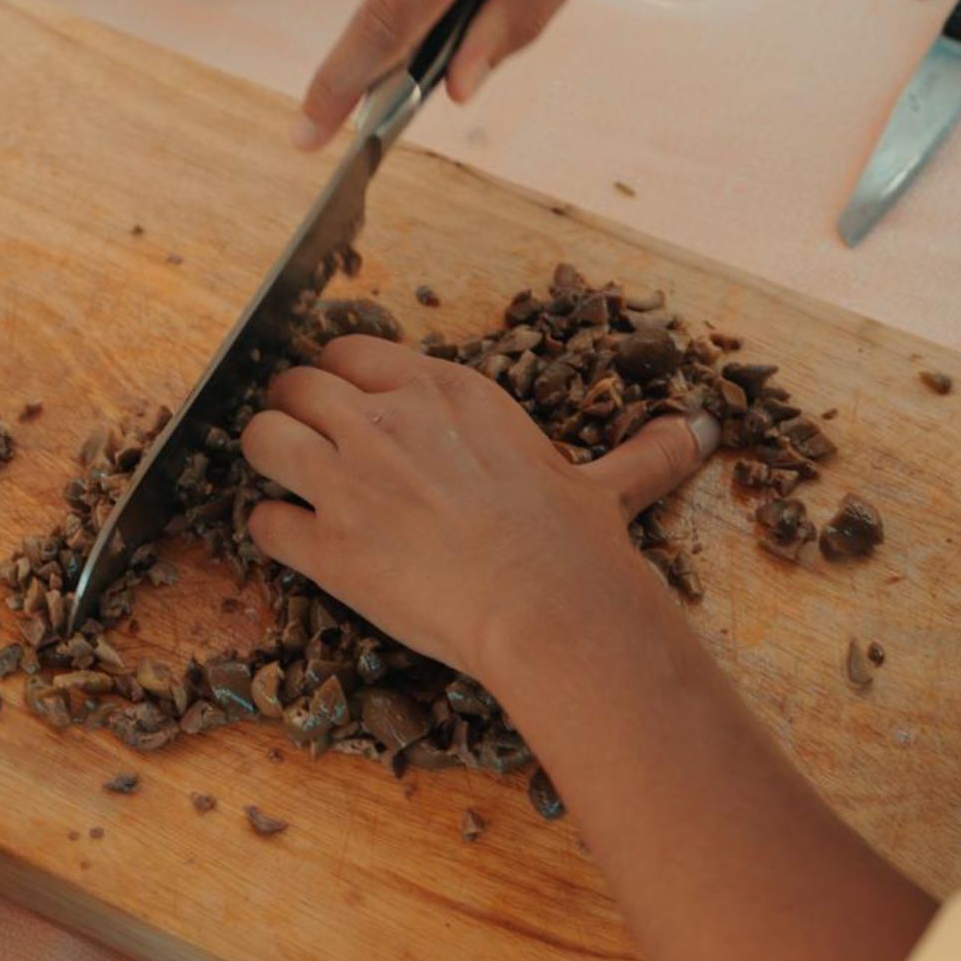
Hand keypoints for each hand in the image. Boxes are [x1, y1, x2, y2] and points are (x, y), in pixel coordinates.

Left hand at [239, 335, 716, 683]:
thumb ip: (642, 454)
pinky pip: (262, 521)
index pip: (350, 353)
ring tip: (289, 487)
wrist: (549, 607)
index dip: (338, 382)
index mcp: (443, 391)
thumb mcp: (604, 486)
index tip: (349, 411)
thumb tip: (700, 433)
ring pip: (259, 437)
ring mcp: (349, 479)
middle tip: (307, 449)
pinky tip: (297, 546)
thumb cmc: (576, 546)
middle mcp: (385, 420)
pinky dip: (270, 533)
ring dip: (266, 461)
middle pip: (293, 384)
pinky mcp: (326, 544)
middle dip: (291, 413)